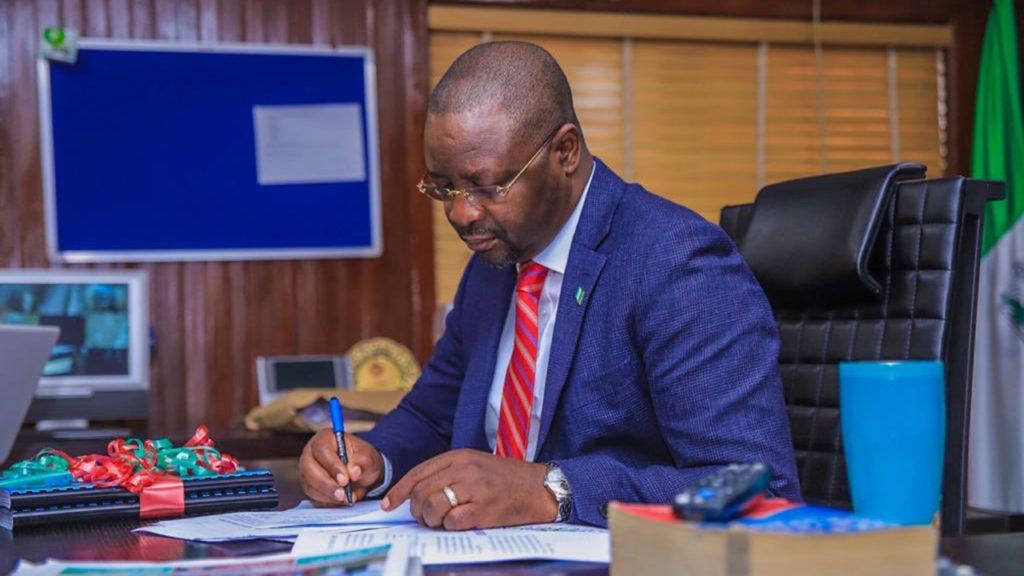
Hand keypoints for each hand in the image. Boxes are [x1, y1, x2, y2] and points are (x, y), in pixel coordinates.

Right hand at [299, 429, 383, 505]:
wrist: (362, 473)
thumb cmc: (362, 460)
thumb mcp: (369, 457)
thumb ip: (363, 462)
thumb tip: (354, 471)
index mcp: (324, 439)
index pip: (322, 450)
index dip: (332, 466)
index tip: (345, 479)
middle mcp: (311, 454)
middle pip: (310, 469)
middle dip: (327, 484)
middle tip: (343, 494)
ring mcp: (307, 471)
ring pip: (310, 485)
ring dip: (328, 495)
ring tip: (346, 499)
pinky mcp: (309, 487)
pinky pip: (313, 497)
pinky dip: (327, 502)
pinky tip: (341, 501)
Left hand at [381, 449, 556, 529]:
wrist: (542, 487)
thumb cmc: (507, 479)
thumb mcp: (476, 465)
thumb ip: (448, 474)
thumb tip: (416, 493)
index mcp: (460, 456)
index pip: (419, 473)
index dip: (400, 491)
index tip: (388, 505)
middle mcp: (465, 470)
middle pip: (421, 492)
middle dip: (416, 510)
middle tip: (424, 517)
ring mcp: (475, 489)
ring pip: (433, 507)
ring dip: (432, 520)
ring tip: (443, 521)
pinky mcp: (484, 509)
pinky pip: (452, 522)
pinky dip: (451, 527)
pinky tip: (462, 522)